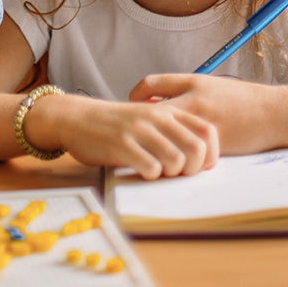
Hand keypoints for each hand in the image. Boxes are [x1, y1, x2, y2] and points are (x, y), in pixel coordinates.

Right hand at [32, 94, 218, 179]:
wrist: (77, 118)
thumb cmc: (115, 125)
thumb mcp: (148, 120)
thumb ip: (171, 131)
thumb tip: (199, 159)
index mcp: (168, 111)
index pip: (207, 132)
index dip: (210, 155)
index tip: (198, 167)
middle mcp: (157, 117)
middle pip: (196, 149)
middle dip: (192, 169)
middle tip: (177, 173)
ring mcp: (139, 130)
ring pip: (176, 160)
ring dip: (171, 174)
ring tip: (158, 172)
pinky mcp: (122, 144)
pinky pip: (151, 168)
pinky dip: (151, 176)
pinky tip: (141, 171)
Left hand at [130, 74, 287, 155]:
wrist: (277, 113)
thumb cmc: (244, 100)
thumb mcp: (211, 87)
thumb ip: (184, 91)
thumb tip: (156, 100)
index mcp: (192, 83)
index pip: (150, 84)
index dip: (135, 94)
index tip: (132, 103)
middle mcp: (193, 101)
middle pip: (150, 113)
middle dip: (135, 124)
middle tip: (128, 132)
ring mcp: (201, 125)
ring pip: (164, 138)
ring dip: (151, 147)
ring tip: (142, 151)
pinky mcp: (212, 146)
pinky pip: (184, 156)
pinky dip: (172, 160)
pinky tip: (166, 163)